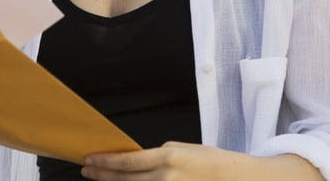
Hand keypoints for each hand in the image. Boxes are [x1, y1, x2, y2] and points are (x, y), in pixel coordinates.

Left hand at [81, 143, 321, 180]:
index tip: (88, 160)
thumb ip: (157, 158)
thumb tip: (134, 163)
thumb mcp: (183, 151)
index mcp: (169, 158)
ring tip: (101, 180)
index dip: (104, 163)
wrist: (242, 179)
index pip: (127, 162)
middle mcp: (167, 178)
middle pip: (125, 180)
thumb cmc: (213, 163)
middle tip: (87, 170)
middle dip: (103, 176)